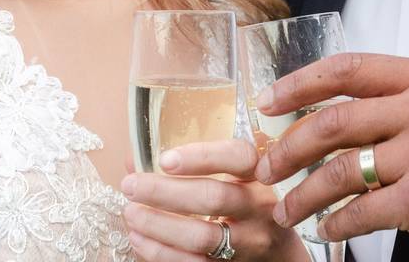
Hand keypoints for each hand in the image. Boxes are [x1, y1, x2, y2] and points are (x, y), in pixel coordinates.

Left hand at [121, 139, 307, 261]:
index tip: (165, 159)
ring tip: (131, 213)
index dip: (202, 156)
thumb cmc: (247, 205)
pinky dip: (161, 253)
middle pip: (213, 197)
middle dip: (164, 191)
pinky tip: (140, 239)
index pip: (237, 157)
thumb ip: (193, 165)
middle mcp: (259, 208)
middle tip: (130, 185)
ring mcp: (249, 242)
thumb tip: (134, 161)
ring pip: (201, 236)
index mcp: (259, 175)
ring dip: (158, 225)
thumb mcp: (235, 178)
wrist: (278, 254)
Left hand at [252, 54, 408, 261]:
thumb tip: (311, 113)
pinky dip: (336, 225)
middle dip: (288, 148)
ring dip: (303, 194)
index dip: (299, 83)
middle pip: (334, 121)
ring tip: (286, 210)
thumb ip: (385, 106)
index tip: (267, 102)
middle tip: (265, 168)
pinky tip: (327, 230)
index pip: (347, 68)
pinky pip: (360, 210)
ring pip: (340, 170)